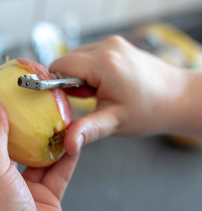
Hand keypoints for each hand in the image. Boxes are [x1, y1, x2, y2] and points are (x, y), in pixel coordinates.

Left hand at [0, 95, 78, 210]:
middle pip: (5, 143)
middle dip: (17, 123)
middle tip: (28, 101)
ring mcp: (22, 188)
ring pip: (35, 156)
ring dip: (46, 139)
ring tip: (55, 117)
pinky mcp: (45, 197)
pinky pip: (57, 172)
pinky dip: (65, 157)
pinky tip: (73, 141)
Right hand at [50, 35, 192, 153]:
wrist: (178, 98)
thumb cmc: (150, 111)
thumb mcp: (116, 122)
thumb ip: (88, 130)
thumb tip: (67, 144)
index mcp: (104, 63)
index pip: (60, 65)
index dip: (54, 84)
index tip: (64, 102)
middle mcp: (107, 46)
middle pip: (67, 61)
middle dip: (69, 82)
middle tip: (88, 100)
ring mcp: (113, 43)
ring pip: (77, 58)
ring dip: (79, 76)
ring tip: (98, 93)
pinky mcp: (117, 45)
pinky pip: (90, 55)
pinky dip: (89, 70)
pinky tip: (104, 84)